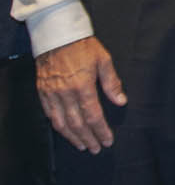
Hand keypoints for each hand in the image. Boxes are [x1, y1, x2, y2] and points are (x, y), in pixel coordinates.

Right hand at [36, 36, 125, 152]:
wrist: (57, 35)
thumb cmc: (83, 46)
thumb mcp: (104, 60)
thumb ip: (112, 83)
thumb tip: (121, 101)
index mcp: (83, 86)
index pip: (93, 116)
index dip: (101, 131)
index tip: (108, 141)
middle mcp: (65, 93)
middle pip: (78, 124)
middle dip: (88, 138)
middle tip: (96, 148)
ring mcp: (52, 94)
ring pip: (61, 123)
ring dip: (72, 137)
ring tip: (82, 146)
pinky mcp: (42, 92)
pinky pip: (49, 114)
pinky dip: (58, 126)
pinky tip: (65, 132)